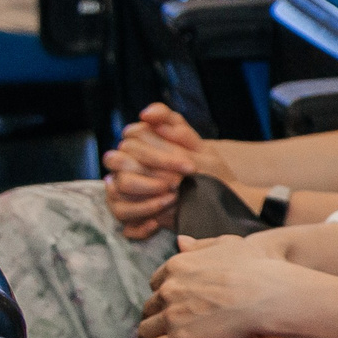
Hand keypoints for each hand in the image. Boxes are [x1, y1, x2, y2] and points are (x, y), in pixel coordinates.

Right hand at [102, 106, 217, 237]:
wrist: (221, 203)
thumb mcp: (198, 146)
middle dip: (150, 175)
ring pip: (116, 193)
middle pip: (118, 164)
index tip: (188, 166)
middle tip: (177, 184)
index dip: (158, 155)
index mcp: (142, 146)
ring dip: (144, 199)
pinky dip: (139, 223)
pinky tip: (157, 222)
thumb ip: (174, 125)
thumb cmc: (209, 171)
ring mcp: (127, 191)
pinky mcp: (131, 215)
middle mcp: (129, 166)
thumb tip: (146, 114)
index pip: (131, 141)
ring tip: (172, 200)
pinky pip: (122, 219)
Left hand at [136, 233, 300, 337]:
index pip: (157, 282)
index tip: (165, 300)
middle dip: (153, 314)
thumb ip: (200, 245)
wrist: (265, 295)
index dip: (162, 292)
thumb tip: (180, 240)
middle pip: (150, 305)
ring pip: (146, 329)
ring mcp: (171, 316)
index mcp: (177, 266)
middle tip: (155, 323)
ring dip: (145, 337)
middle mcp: (168, 290)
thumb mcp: (228, 244)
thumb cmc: (255, 267)